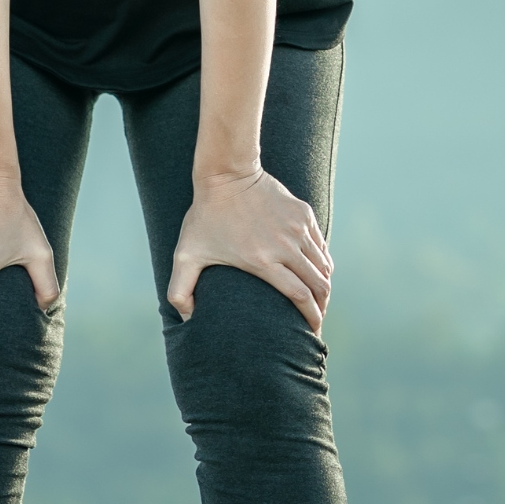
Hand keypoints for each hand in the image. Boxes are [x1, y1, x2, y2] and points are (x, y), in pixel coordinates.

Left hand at [169, 168, 331, 331]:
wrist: (226, 173)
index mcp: (262, 261)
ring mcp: (297, 229)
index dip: (311, 317)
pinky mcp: (303, 214)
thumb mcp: (185, 254)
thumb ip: (180, 291)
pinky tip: (316, 272)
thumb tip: (187, 320)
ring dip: (324, 286)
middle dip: (322, 306)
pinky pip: (321, 246)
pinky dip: (322, 263)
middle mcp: (285, 246)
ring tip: (319, 298)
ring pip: (323, 266)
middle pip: (319, 284)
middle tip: (318, 318)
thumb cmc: (204, 216)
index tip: (312, 330)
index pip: (300, 296)